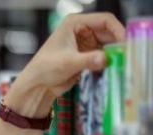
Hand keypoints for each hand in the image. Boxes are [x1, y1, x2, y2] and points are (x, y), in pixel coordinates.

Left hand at [6, 12, 126, 117]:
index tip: (125, 43)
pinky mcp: (88, 54)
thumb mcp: (67, 63)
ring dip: (115, 52)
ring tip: (121, 63)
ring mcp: (86, 42)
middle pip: (109, 32)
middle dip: (118, 43)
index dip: (118, 30)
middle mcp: (82, 30)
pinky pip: (105, 54)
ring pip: (109, 44)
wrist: (37, 85)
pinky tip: (113, 67)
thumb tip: (105, 58)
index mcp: (75, 23)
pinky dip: (110, 60)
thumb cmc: (44, 69)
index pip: (104, 20)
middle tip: (126, 56)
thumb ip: (88, 60)